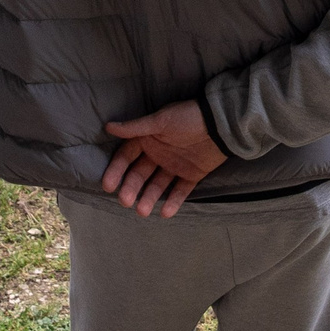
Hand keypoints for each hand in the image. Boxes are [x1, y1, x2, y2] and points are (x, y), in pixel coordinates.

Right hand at [101, 100, 226, 216]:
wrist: (221, 122)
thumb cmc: (188, 117)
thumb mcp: (161, 120)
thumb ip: (136, 128)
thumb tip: (108, 126)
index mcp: (148, 140)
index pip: (127, 157)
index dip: (117, 171)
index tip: (108, 186)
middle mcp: (158, 154)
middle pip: (140, 175)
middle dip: (131, 188)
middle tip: (126, 201)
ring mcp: (174, 166)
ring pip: (157, 186)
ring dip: (149, 198)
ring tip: (143, 211)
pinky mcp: (191, 175)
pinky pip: (180, 190)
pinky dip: (173, 202)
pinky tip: (165, 213)